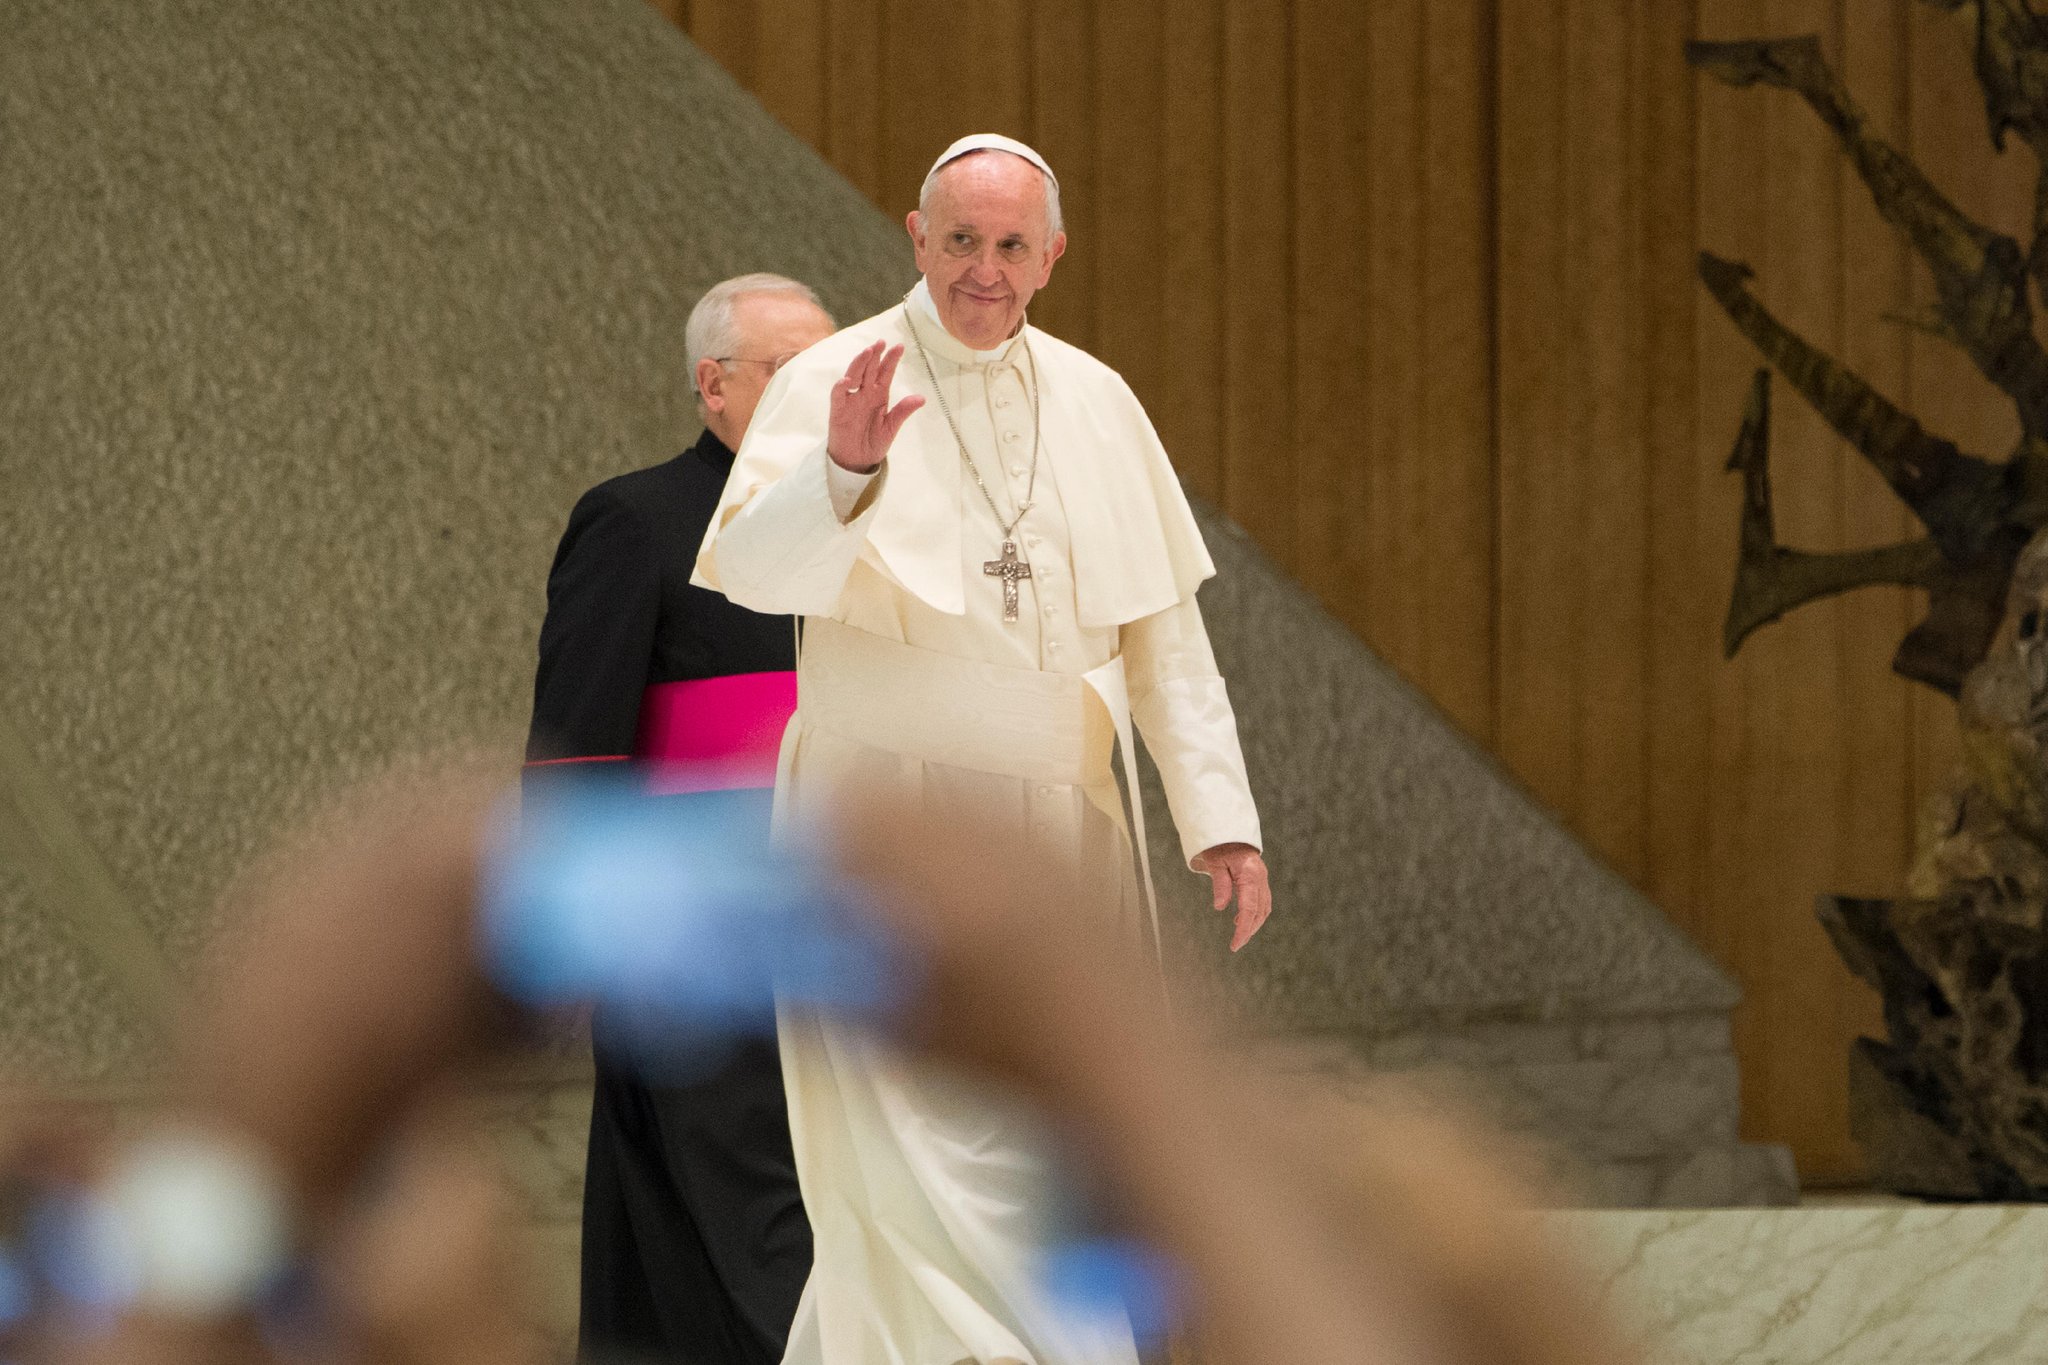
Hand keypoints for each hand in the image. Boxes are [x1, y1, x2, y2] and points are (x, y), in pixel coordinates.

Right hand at [827, 340, 923, 471]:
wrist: (857, 461)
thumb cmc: (873, 442)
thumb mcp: (891, 427)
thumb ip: (903, 411)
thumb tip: (922, 398)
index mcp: (879, 395)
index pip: (885, 373)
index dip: (891, 360)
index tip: (899, 347)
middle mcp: (864, 393)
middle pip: (869, 369)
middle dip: (875, 355)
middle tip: (881, 342)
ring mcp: (851, 400)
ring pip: (854, 375)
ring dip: (860, 363)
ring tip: (868, 352)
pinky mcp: (838, 410)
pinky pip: (838, 395)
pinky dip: (841, 386)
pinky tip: (848, 380)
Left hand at [1192, 843, 1270, 951]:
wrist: (1229, 830)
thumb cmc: (1219, 845)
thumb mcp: (1215, 863)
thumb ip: (1220, 884)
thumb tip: (1220, 907)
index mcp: (1250, 874)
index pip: (1249, 909)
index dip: (1243, 929)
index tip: (1235, 945)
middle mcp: (1260, 878)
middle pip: (1260, 911)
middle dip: (1249, 930)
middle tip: (1236, 945)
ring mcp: (1262, 878)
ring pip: (1264, 908)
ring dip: (1253, 923)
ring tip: (1239, 935)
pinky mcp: (1260, 879)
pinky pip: (1262, 901)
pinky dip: (1255, 913)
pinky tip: (1240, 919)